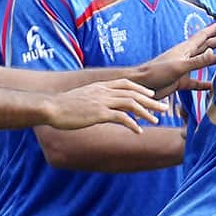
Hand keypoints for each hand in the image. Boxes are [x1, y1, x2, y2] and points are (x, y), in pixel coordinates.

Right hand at [44, 79, 166, 132]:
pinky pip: (122, 118)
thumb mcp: (82, 97)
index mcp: (101, 86)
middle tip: (164, 108)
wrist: (51, 107)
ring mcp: (103, 101)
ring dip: (146, 113)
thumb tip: (101, 106)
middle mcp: (104, 91)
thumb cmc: (64, 105)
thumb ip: (95, 98)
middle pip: (134, 93)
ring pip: (132, 104)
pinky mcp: (99, 113)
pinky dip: (133, 124)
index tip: (152, 95)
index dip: (141, 89)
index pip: (127, 84)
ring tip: (156, 120)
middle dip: (151, 101)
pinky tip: (139, 131)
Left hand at [138, 20, 215, 97]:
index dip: (213, 29)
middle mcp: (186, 57)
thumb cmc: (157, 72)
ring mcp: (183, 69)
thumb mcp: (180, 65)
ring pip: (202, 63)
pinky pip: (197, 83)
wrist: (141, 86)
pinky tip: (212, 86)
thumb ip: (198, 60)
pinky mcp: (181, 82)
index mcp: (185, 49)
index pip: (202, 36)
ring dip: (213, 59)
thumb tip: (214, 52)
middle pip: (204, 47)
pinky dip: (205, 84)